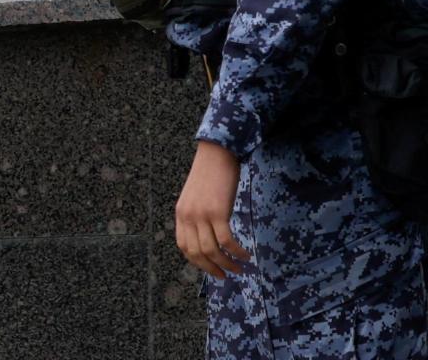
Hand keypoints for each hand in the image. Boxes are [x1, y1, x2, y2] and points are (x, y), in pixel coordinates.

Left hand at [175, 141, 250, 278]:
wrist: (216, 153)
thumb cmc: (210, 174)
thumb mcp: (196, 197)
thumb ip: (196, 216)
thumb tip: (206, 236)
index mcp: (181, 213)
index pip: (184, 247)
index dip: (198, 262)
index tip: (211, 269)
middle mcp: (187, 216)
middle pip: (197, 253)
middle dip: (212, 268)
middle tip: (227, 275)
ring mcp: (201, 214)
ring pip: (212, 250)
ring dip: (227, 263)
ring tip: (240, 267)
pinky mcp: (217, 212)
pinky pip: (226, 240)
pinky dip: (237, 252)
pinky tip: (246, 254)